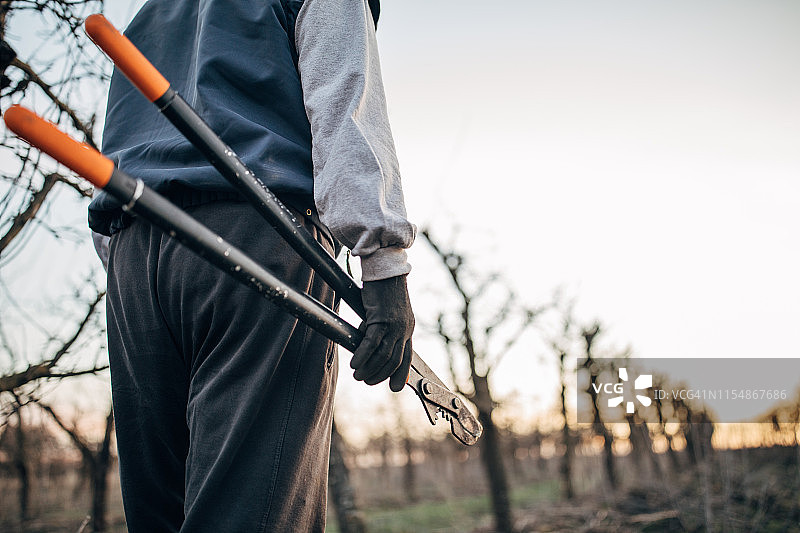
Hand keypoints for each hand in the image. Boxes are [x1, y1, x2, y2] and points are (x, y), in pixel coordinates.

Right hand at [351, 274, 413, 391]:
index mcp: (407, 328)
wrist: (384, 268)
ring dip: (370, 368)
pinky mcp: (382, 318)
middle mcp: (404, 328)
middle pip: (394, 360)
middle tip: (367, 382)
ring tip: (358, 376)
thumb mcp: (384, 311)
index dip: (401, 373)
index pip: (406, 356)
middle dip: (381, 374)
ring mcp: (394, 324)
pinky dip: (363, 355)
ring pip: (384, 354)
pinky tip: (355, 363)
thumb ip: (379, 327)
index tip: (395, 387)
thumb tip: (366, 341)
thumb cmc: (382, 287)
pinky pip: (372, 342)